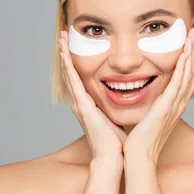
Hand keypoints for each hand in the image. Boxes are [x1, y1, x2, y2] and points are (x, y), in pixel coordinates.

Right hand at [59, 30, 126, 166]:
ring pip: (68, 73)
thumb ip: (118, 110)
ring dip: (64, 54)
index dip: (75, 63)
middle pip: (71, 73)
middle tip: (62, 36)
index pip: (79, 79)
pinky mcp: (82, 105)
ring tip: (60, 37)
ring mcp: (79, 103)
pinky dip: (67, 64)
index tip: (73, 48)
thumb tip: (132, 102)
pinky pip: (73, 80)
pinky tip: (64, 51)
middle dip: (66, 54)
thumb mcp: (117, 120)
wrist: (112, 158)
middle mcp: (80, 102)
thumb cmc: (117, 144)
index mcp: (88, 106)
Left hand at [123, 27, 193, 165]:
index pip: (187, 76)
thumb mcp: (145, 117)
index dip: (191, 58)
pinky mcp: (167, 107)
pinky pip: (179, 83)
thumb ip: (146, 104)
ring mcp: (174, 105)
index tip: (192, 40)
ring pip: (190, 73)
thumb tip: (138, 94)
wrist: (136, 157)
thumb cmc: (137, 140)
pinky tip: (186, 52)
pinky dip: (184, 67)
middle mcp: (178, 103)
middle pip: (193, 71)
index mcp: (173, 105)